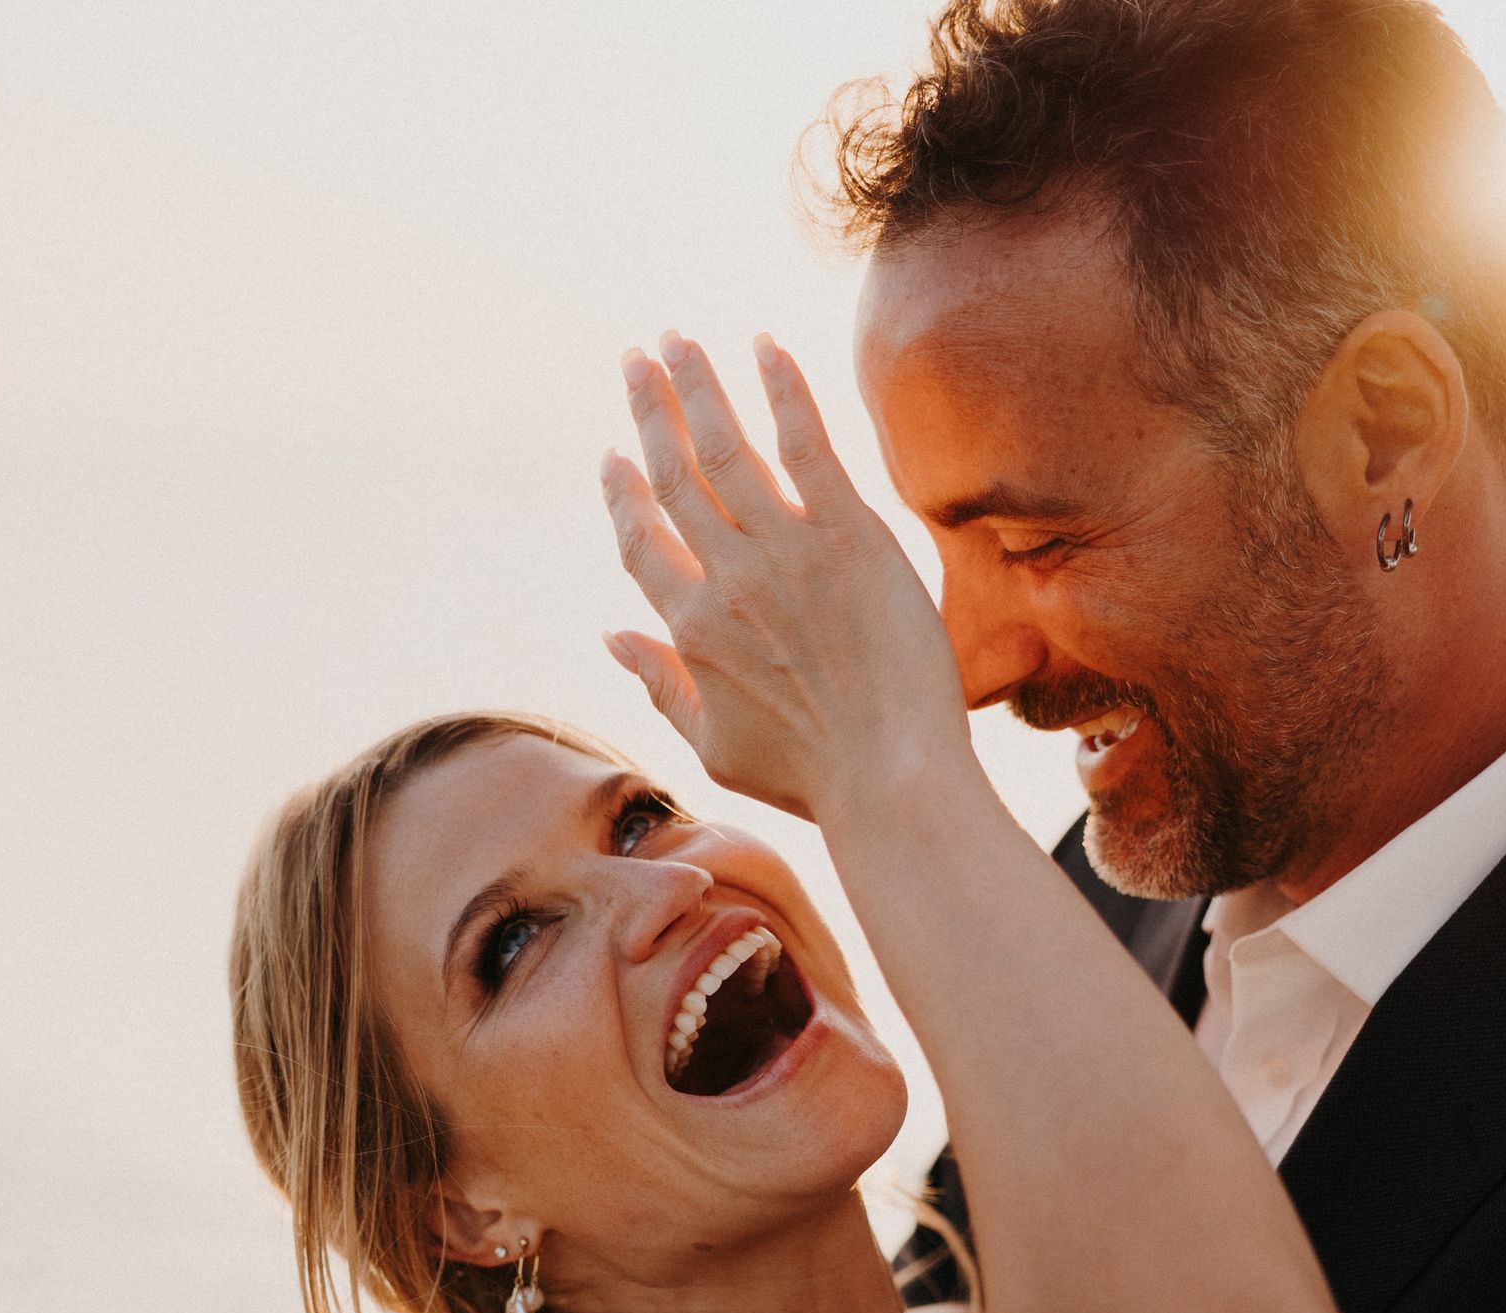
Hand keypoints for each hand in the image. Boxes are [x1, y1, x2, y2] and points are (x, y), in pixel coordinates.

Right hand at [600, 333, 972, 823]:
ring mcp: (786, 552)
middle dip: (651, 410)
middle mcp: (726, 580)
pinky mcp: (849, 536)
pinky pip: (806, 444)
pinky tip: (764, 346)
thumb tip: (612, 636)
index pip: (640, 542)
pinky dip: (782, 391)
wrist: (892, 779)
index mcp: (688, 630)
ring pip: (725, 448)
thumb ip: (661, 685)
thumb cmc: (811, 776)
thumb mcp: (714, 744)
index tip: (614, 455)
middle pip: (673, 476)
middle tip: (637, 357)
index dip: (622, 494)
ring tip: (678, 340)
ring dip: (698, 386)